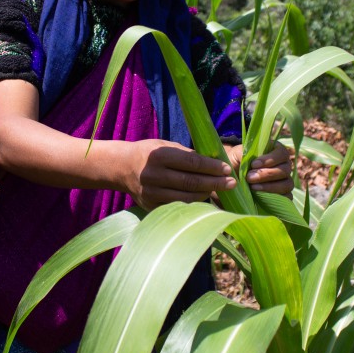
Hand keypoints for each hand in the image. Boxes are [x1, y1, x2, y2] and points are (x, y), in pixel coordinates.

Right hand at [122, 139, 236, 210]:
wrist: (122, 168)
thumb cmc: (149, 153)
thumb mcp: (165, 146)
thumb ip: (187, 155)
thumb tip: (213, 163)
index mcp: (160, 156)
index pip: (192, 163)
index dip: (212, 167)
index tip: (227, 169)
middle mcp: (155, 174)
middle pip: (191, 182)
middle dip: (215, 183)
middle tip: (232, 183)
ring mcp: (152, 193)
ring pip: (186, 198)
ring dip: (206, 195)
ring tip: (218, 190)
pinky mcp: (151, 205)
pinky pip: (177, 206)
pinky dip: (192, 204)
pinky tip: (203, 199)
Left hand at [226, 142, 293, 194]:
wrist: (232, 176)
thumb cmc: (237, 161)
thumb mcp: (238, 154)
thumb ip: (245, 153)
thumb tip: (253, 161)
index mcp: (276, 151)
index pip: (282, 153)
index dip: (271, 159)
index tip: (254, 164)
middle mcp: (284, 165)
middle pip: (285, 170)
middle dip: (267, 174)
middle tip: (250, 177)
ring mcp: (285, 180)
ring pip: (287, 184)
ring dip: (270, 187)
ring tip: (253, 187)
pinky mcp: (284, 194)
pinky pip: (287, 197)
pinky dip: (275, 197)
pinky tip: (260, 196)